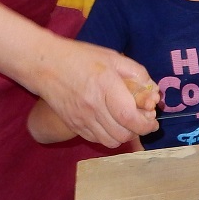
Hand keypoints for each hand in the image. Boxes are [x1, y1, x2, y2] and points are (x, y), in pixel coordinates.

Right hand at [31, 39, 159, 147]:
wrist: (45, 65)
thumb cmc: (81, 57)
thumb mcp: (113, 57)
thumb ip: (137, 73)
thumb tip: (153, 92)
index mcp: (105, 86)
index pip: (129, 117)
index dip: (145, 125)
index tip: (153, 122)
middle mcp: (93, 106)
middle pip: (122, 134)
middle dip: (138, 131)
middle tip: (142, 120)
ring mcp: (81, 119)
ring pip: (110, 141)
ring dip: (124, 135)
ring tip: (127, 123)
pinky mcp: (73, 125)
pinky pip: (96, 140)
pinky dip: (108, 136)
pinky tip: (111, 123)